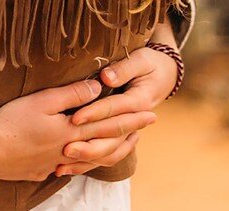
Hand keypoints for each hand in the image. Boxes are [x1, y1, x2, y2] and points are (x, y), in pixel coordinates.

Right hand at [0, 79, 155, 181]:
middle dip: (129, 132)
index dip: (131, 118)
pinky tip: (85, 160)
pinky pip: (71, 168)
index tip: (151, 113)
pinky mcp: (42, 170)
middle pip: (106, 143)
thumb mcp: (43, 100)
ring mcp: (56, 163)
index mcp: (72, 131)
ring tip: (125, 143)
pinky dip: (85, 163)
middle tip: (148, 125)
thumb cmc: (12, 120)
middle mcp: (69, 150)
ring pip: (92, 159)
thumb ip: (72, 94)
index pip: (109, 124)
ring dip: (112, 149)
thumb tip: (98, 87)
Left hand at [58, 42, 177, 175]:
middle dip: (88, 145)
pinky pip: (108, 154)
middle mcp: (134, 121)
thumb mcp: (140, 59)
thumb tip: (106, 77)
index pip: (113, 110)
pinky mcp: (122, 135)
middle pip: (111, 138)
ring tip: (63, 165)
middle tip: (65, 149)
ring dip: (87, 160)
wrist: (164, 74)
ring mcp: (129, 131)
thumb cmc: (150, 63)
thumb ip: (123, 69)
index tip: (75, 118)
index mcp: (138, 101)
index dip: (94, 114)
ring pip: (110, 152)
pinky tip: (70, 169)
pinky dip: (90, 162)